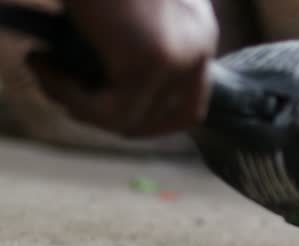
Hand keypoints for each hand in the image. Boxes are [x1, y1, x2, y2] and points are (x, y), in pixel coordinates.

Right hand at [25, 0, 218, 136]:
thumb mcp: (125, 10)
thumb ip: (130, 44)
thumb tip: (104, 85)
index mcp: (200, 33)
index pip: (191, 106)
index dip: (153, 123)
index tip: (108, 112)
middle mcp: (198, 49)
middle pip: (169, 121)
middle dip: (114, 122)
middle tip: (66, 90)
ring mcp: (176, 58)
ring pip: (128, 120)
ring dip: (77, 105)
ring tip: (42, 67)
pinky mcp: (146, 62)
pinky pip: (105, 111)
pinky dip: (66, 94)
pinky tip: (39, 61)